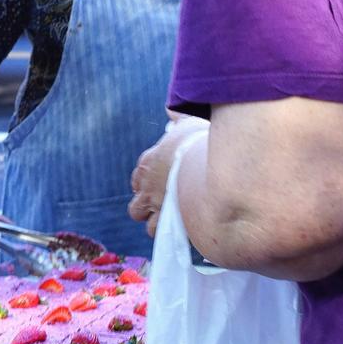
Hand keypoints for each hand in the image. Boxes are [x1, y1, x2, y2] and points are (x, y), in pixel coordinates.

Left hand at [128, 117, 208, 237]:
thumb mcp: (187, 124)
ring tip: (177, 222)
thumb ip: (178, 120)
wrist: (205, 167)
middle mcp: (146, 187)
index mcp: (149, 162)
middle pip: (136, 206)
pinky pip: (162, 234)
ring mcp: (155, 206)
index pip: (138, 178)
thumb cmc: (199, 143)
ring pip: (146, 223)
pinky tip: (185, 230)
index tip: (162, 184)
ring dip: (158, 224)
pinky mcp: (167, 222)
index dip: (148, 184)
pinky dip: (172, 234)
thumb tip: (171, 109)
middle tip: (167, 206)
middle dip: (148, 208)